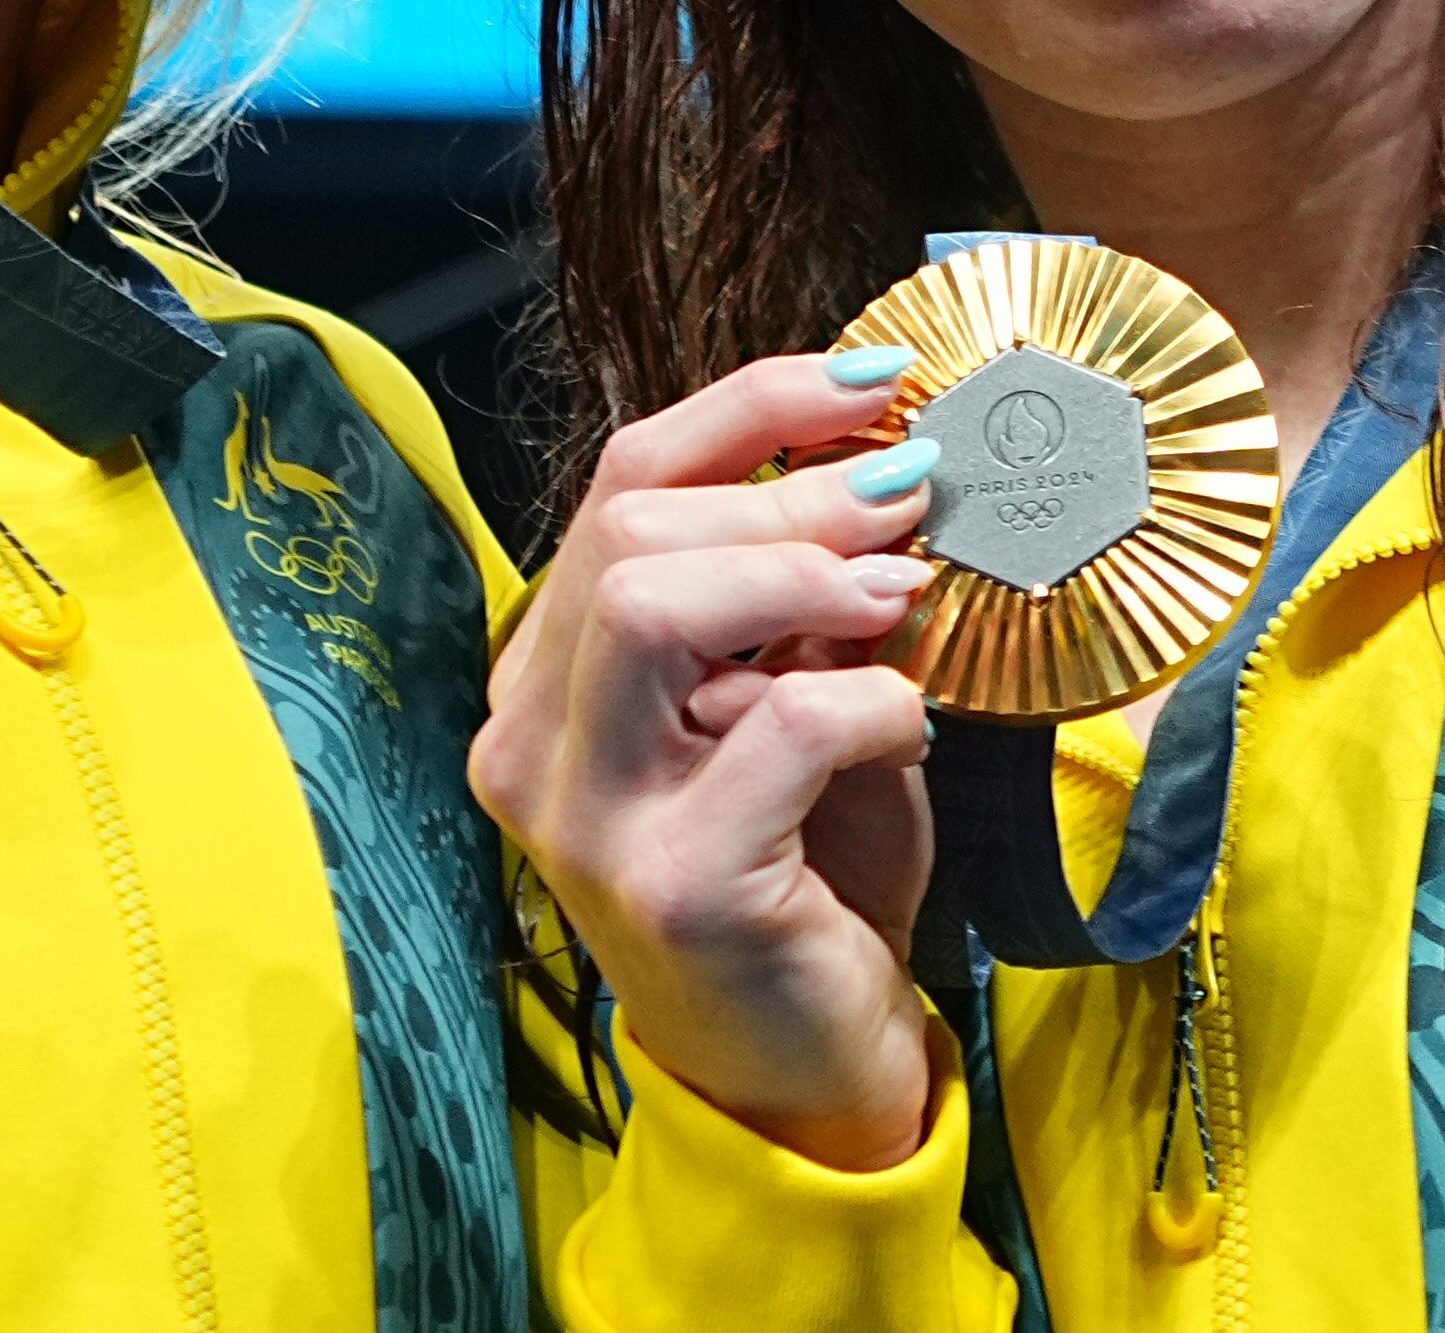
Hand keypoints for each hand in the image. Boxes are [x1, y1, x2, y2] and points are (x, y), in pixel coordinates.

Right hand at [471, 352, 946, 1170]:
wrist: (808, 1066)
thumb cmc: (805, 869)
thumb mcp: (791, 701)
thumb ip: (799, 597)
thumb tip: (880, 452)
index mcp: (547, 677)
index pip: (618, 483)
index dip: (748, 408)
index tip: (867, 378)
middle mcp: (532, 741)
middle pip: (629, 531)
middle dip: (792, 489)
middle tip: (912, 492)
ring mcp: (588, 817)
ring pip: (655, 603)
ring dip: (805, 573)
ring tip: (902, 590)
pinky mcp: (673, 883)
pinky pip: (779, 728)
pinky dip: (872, 701)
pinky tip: (909, 728)